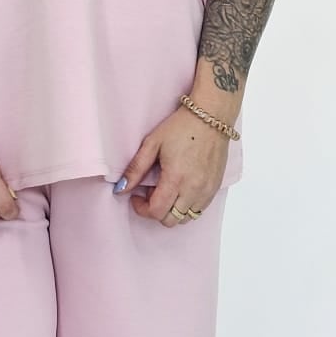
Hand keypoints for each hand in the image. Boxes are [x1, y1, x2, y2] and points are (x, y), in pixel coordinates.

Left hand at [116, 105, 229, 224]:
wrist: (211, 116)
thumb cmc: (182, 127)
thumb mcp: (152, 143)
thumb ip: (135, 169)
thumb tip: (120, 189)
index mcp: (176, 178)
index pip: (157, 212)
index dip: (142, 209)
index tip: (136, 196)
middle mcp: (194, 189)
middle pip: (170, 220)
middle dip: (156, 210)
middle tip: (151, 190)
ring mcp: (207, 190)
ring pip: (186, 219)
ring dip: (172, 210)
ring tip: (167, 189)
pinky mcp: (215, 187)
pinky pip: (199, 210)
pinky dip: (186, 206)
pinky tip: (181, 188)